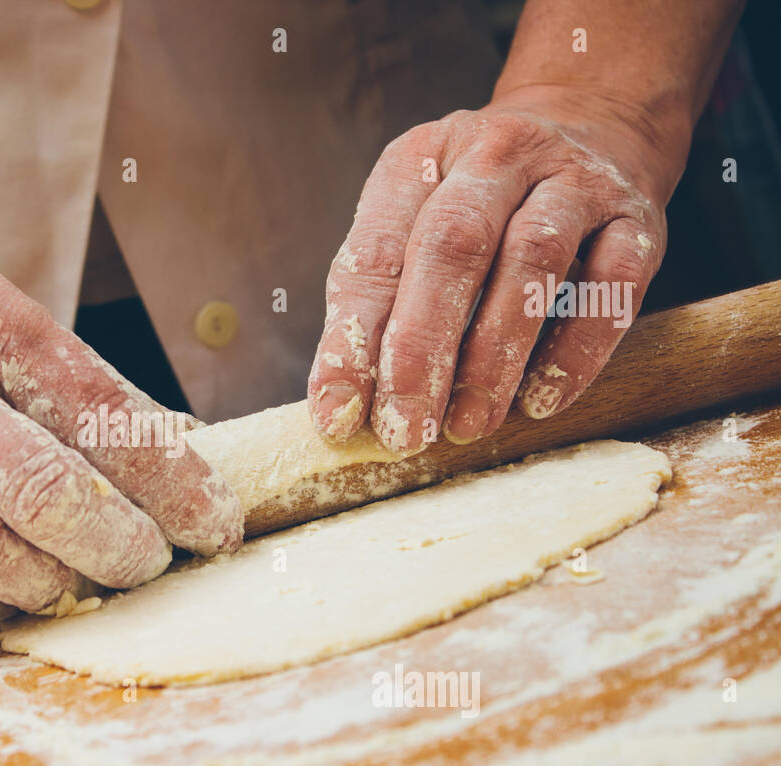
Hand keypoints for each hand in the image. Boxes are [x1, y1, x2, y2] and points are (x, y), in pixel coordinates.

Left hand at [308, 89, 670, 452]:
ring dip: (495, 354)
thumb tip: (341, 406)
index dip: (351, 340)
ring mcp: (573, 179)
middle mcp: (495, 156)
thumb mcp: (411, 229)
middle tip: (406, 430)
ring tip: (468, 424)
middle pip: (452, 247)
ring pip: (532, 259)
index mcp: (419, 160)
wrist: (596, 126)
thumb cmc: (479, 205)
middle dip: (421, 348)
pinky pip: (612, 285)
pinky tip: (542, 400)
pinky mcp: (636, 216)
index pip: (373, 254)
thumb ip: (375, 308)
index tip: (337, 414)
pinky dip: (576, 350)